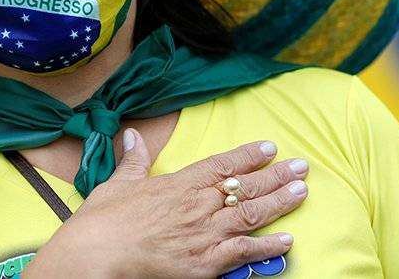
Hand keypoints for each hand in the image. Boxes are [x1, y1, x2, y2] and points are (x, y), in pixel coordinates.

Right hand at [28, 130, 308, 277]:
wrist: (96, 256)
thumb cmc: (102, 222)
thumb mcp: (117, 183)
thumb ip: (133, 160)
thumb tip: (132, 135)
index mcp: (179, 183)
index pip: (221, 165)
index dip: (247, 156)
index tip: (269, 148)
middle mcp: (198, 205)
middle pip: (245, 187)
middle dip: (276, 176)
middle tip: (302, 167)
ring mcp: (205, 234)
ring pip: (251, 214)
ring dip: (280, 203)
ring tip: (302, 191)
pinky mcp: (205, 263)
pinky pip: (244, 253)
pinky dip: (268, 247)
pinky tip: (288, 241)